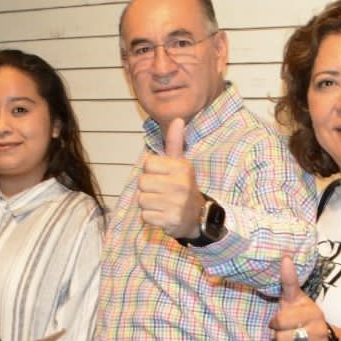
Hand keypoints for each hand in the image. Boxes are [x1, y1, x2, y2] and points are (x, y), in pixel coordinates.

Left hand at [137, 118, 204, 239]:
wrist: (198, 217)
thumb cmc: (183, 187)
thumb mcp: (181, 164)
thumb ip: (175, 142)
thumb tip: (178, 119)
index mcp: (181, 168)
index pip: (147, 164)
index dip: (151, 171)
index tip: (163, 177)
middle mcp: (180, 185)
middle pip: (142, 182)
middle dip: (148, 189)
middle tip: (162, 192)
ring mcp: (176, 204)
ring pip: (142, 200)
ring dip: (149, 204)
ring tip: (162, 204)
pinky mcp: (170, 220)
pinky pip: (145, 216)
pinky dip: (151, 218)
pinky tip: (163, 215)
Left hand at [269, 255, 329, 340]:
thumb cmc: (304, 317)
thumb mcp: (297, 299)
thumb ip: (289, 282)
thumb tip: (285, 258)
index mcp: (313, 313)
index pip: (281, 321)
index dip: (276, 322)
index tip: (278, 321)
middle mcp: (318, 332)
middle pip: (281, 339)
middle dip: (280, 337)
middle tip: (287, 333)